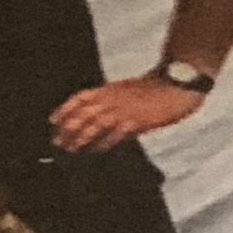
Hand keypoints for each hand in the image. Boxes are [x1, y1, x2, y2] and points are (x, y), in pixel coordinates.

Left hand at [50, 75, 204, 152]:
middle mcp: (113, 98)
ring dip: (81, 138)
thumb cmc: (157, 86)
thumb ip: (112, 99)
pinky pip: (116, 134)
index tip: (52, 121)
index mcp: (110, 88)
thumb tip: (99, 116)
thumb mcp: (128, 88)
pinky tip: (96, 150)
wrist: (179, 82)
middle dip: (68, 128)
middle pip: (83, 114)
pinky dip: (104, 143)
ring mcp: (125, 110)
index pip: (80, 98)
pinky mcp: (138, 121)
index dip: (65, 109)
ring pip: (95, 125)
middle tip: (57, 141)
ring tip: (71, 149)